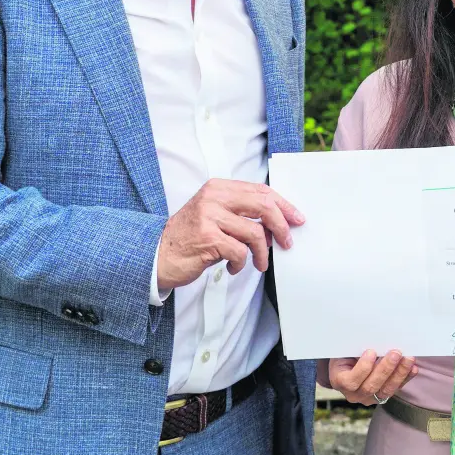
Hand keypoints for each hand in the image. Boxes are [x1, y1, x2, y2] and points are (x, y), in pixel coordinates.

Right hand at [155, 180, 302, 292]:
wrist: (158, 255)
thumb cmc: (191, 237)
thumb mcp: (215, 215)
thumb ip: (242, 213)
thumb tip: (278, 224)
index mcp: (219, 188)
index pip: (261, 191)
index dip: (284, 205)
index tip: (297, 219)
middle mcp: (214, 198)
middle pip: (263, 206)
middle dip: (281, 226)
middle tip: (286, 243)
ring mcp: (209, 216)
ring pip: (255, 233)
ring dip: (261, 253)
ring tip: (258, 263)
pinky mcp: (208, 238)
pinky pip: (240, 251)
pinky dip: (241, 263)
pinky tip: (233, 267)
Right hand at [327, 350, 416, 405]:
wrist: (349, 364)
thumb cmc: (346, 353)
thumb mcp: (345, 348)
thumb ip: (356, 346)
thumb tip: (375, 337)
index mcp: (340, 381)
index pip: (351, 381)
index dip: (363, 368)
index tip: (371, 352)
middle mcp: (354, 394)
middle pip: (371, 387)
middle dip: (385, 369)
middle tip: (395, 353)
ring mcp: (370, 398)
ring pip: (386, 390)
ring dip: (399, 373)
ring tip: (408, 358)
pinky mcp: (383, 396)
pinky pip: (396, 389)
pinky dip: (405, 378)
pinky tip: (413, 368)